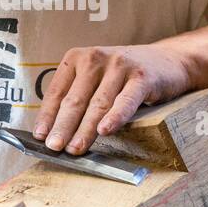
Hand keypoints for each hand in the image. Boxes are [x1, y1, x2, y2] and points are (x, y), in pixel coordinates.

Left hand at [33, 44, 192, 153]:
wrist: (168, 61)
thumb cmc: (124, 76)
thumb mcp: (95, 79)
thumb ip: (77, 97)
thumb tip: (54, 132)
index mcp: (77, 58)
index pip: (56, 91)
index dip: (47, 116)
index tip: (40, 137)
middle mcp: (95, 58)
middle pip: (75, 99)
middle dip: (63, 126)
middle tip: (55, 147)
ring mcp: (119, 65)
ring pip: (98, 104)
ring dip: (85, 129)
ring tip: (75, 148)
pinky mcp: (142, 76)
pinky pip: (126, 101)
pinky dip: (115, 117)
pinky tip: (105, 131)